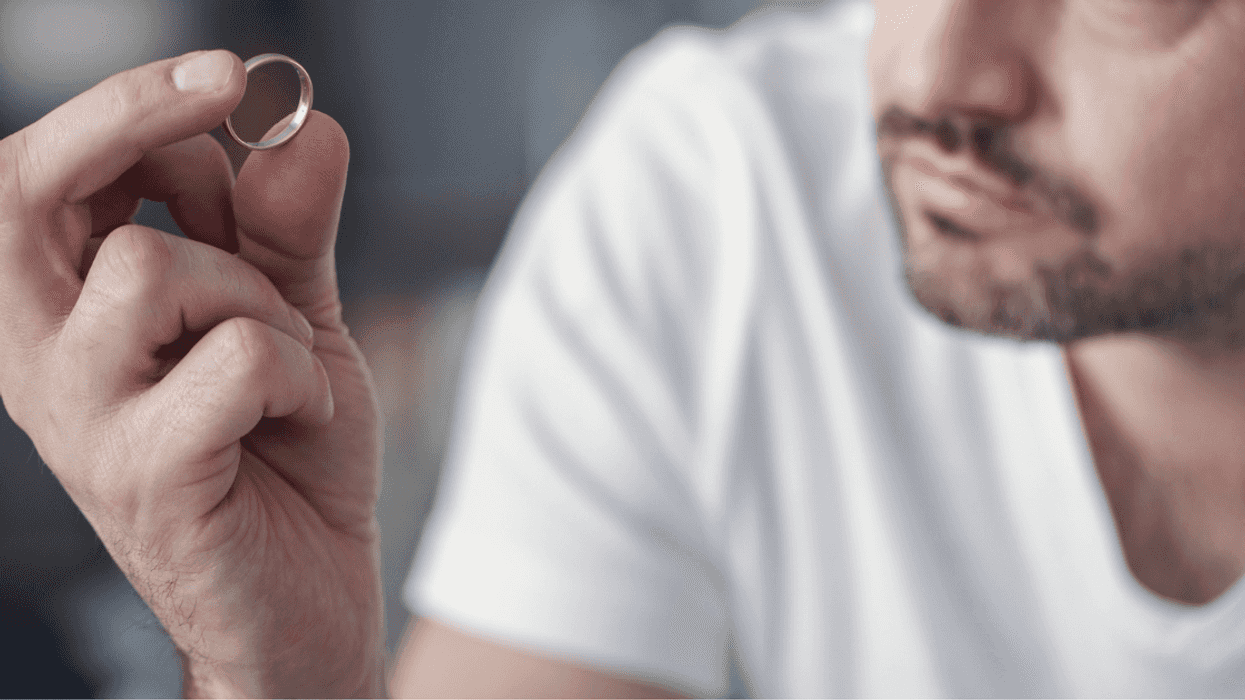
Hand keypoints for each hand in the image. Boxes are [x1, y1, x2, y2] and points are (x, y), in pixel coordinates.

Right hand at [0, 51, 383, 696]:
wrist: (307, 598)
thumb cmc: (286, 457)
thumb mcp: (295, 318)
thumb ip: (289, 228)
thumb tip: (303, 124)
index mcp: (67, 307)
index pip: (46, 170)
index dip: (134, 105)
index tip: (226, 77)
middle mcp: (44, 355)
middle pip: (25, 191)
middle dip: (128, 115)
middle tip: (217, 81)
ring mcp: (81, 418)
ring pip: (153, 267)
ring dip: (260, 296)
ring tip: (287, 360)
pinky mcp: (140, 474)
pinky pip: (234, 358)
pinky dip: (297, 371)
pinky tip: (298, 418)